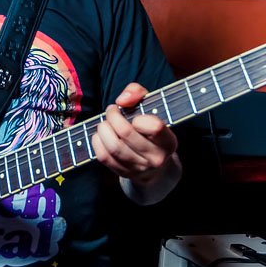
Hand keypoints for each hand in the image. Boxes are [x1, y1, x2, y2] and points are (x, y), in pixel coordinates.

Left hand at [91, 83, 179, 199]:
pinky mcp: (123, 173)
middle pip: (126, 133)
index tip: (135, 115)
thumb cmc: (150, 129)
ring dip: (103, 129)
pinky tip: (101, 135)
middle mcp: (156, 158)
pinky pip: (104, 157)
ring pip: (113, 146)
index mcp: (168, 142)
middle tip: (112, 110)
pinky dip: (97, 142)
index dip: (140, 118)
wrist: (154, 165)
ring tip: (105, 123)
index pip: (155, 127)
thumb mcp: (151, 107)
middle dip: (113, 116)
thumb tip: (122, 100)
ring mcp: (139, 168)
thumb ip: (137, 93)